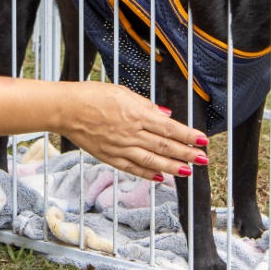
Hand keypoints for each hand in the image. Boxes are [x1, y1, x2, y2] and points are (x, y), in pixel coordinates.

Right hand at [59, 82, 207, 180]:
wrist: (67, 109)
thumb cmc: (93, 95)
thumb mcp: (123, 92)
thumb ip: (146, 106)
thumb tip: (166, 116)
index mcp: (137, 114)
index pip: (169, 128)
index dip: (188, 135)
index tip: (202, 140)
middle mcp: (132, 132)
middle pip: (165, 146)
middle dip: (187, 153)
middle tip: (203, 159)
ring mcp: (121, 147)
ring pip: (152, 160)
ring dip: (172, 167)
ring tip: (188, 171)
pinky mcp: (109, 157)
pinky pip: (132, 168)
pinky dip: (147, 173)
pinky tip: (160, 177)